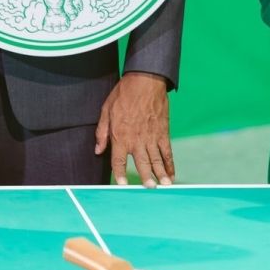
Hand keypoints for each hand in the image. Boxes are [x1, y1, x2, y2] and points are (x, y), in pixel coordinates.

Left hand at [94, 72, 173, 186]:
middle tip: (149, 189)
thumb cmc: (123, 94)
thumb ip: (102, 132)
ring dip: (160, 174)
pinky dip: (170, 163)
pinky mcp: (163, 132)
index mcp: (120, 135)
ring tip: (164, 186)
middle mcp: (136, 139)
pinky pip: (167, 151)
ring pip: (156, 160)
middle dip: (145, 178)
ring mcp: (151, 136)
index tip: (122, 185)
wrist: (145, 80)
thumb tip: (98, 150)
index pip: (119, 160)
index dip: (120, 174)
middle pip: (141, 163)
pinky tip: (171, 173)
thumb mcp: (106, 110)